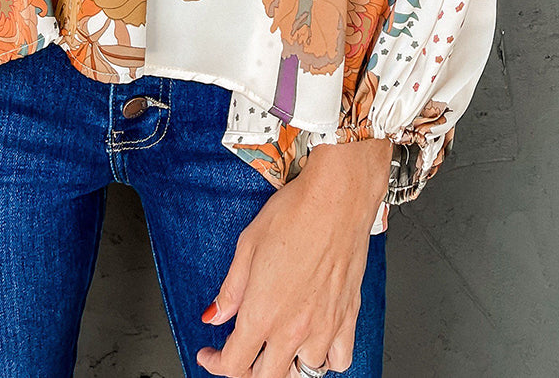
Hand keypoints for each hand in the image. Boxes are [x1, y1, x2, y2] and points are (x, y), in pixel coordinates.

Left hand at [196, 139, 391, 376]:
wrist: (337, 198)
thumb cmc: (294, 213)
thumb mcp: (247, 245)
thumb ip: (230, 290)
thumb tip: (213, 317)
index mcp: (262, 312)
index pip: (234, 365)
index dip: (216, 364)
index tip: (210, 354)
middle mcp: (293, 328)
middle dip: (246, 371)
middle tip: (240, 353)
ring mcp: (324, 327)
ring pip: (303, 373)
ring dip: (286, 366)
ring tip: (277, 345)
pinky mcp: (348, 318)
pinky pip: (339, 361)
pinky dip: (326, 360)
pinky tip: (315, 343)